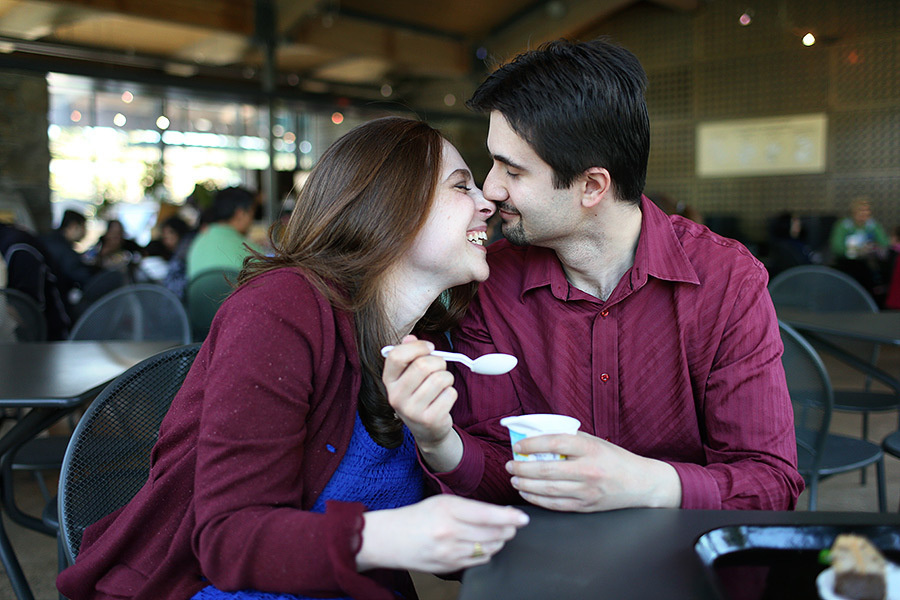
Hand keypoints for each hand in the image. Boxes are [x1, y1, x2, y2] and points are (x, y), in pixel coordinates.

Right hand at [357, 495, 528, 572]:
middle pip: (493, 534)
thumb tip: (501, 513)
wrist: (390, 539)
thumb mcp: (442, 502)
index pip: (488, 514)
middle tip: (512, 523)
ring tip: (497, 532)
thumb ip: (470, 508)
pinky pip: (478, 561)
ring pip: (489, 548)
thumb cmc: (416, 516)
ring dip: (499, 540)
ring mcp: (449, 553)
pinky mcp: (449, 567)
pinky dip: (485, 552)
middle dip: (508, 528)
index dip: (509, 517)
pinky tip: (480, 544)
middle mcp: (450, 532)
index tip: (523, 517)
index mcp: (448, 510)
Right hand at [382, 336, 461, 470]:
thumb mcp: (408, 375)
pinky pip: (450, 393)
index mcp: (389, 380)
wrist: (426, 429)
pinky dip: (451, 393)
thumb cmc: (419, 394)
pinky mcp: (430, 419)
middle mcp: (396, 396)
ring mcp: (412, 410)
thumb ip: (409, 354)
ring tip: (441, 386)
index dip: (418, 347)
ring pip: (441, 378)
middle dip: (439, 362)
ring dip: (447, 378)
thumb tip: (410, 338)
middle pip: (423, 365)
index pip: (397, 355)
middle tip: (440, 368)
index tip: (430, 348)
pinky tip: (442, 400)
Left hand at [505, 432, 681, 511]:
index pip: (554, 442)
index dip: (531, 444)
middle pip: (546, 469)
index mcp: (590, 448)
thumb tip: (539, 436)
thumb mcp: (595, 442)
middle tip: (510, 465)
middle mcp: (588, 470)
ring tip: (514, 479)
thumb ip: (570, 439)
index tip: (518, 446)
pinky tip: (528, 494)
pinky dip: (538, 500)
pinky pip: (556, 504)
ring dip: (526, 485)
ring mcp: (587, 491)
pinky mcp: (586, 506)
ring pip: (548, 489)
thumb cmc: (615, 459)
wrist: (641, 483)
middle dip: (522, 468)